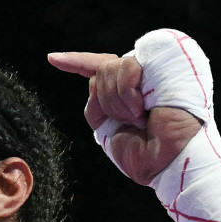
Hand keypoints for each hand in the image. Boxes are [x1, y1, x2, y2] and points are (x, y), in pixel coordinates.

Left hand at [48, 51, 203, 184]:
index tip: (51, 59)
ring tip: (141, 118)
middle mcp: (142, 75)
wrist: (168, 162)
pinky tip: (145, 108)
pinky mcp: (167, 60)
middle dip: (107, 102)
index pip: (98, 68)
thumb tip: (93, 76)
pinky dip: (128, 91)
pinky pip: (126, 65)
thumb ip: (97, 100)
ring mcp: (155, 66)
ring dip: (118, 101)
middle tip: (132, 121)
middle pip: (100, 71)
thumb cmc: (143, 152)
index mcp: (129, 90)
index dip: (74, 62)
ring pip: (108, 68)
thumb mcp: (106, 127)